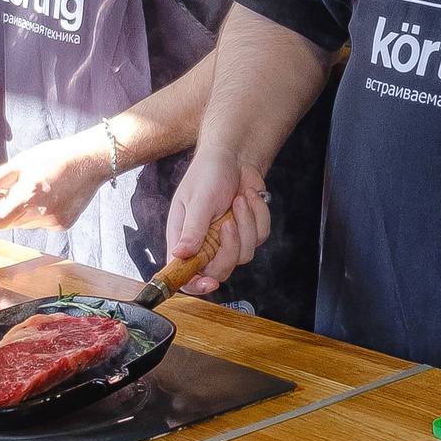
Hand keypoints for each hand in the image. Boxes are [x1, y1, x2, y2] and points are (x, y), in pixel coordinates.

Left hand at [0, 131, 110, 231]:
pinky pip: (40, 224)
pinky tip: (51, 197)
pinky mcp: (63, 225)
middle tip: (17, 189)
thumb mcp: (20, 163)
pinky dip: (39, 213)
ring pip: (24, 224)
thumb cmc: (54, 157)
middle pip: (9, 224)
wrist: (90, 160)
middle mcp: (41, 213)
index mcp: (29, 195)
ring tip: (38, 190)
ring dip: (23, 212)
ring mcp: (54, 221)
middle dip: (6, 209)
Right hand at [163, 145, 269, 293]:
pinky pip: (259, 237)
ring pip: (244, 255)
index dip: (195, 284)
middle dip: (230, 248)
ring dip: (246, 224)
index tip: (209, 282)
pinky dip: (258, 215)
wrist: (235, 156)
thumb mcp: (197, 199)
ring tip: (238, 200)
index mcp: (184, 239)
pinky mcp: (248, 233)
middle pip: (219, 271)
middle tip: (228, 223)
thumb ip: (192, 229)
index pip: (184, 273)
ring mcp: (228, 240)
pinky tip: (249, 197)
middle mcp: (204, 244)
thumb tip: (180, 255)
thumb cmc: (208, 173)